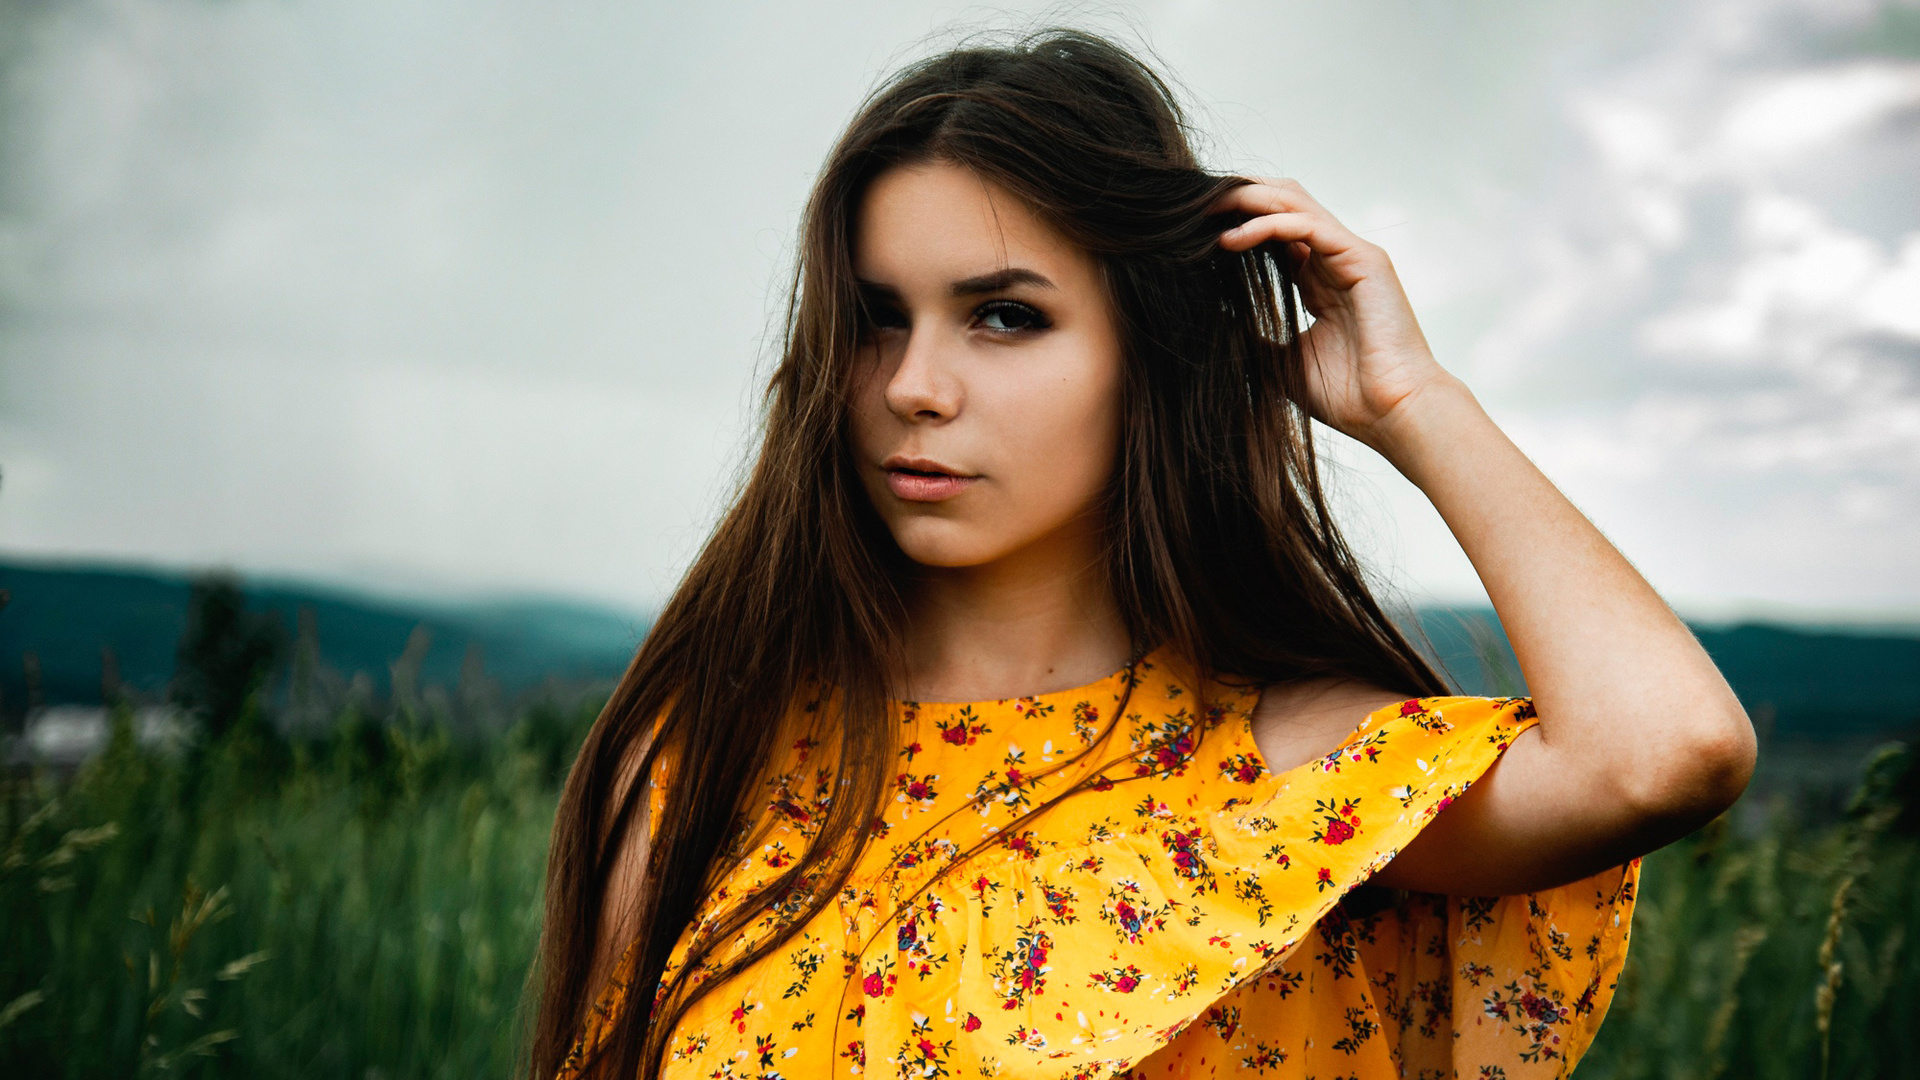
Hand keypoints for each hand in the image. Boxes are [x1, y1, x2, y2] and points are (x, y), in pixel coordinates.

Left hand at [1213, 179, 1455, 451]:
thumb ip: (1253, 337)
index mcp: (1319, 280)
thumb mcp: (1281, 362)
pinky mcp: (1364, 259)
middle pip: (1283, 204)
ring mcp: (1352, 255)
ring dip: (1247, 201)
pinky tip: (1232, 239)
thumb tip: (1212, 324)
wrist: (1393, 414)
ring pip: (1294, 204)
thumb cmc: (1348, 396)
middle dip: (1239, 198)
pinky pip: (1307, 227)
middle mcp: (1335, 259)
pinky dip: (1267, 226)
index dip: (1236, 221)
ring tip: (1206, 209)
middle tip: (1193, 206)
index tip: (1191, 228)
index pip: (1274, 231)